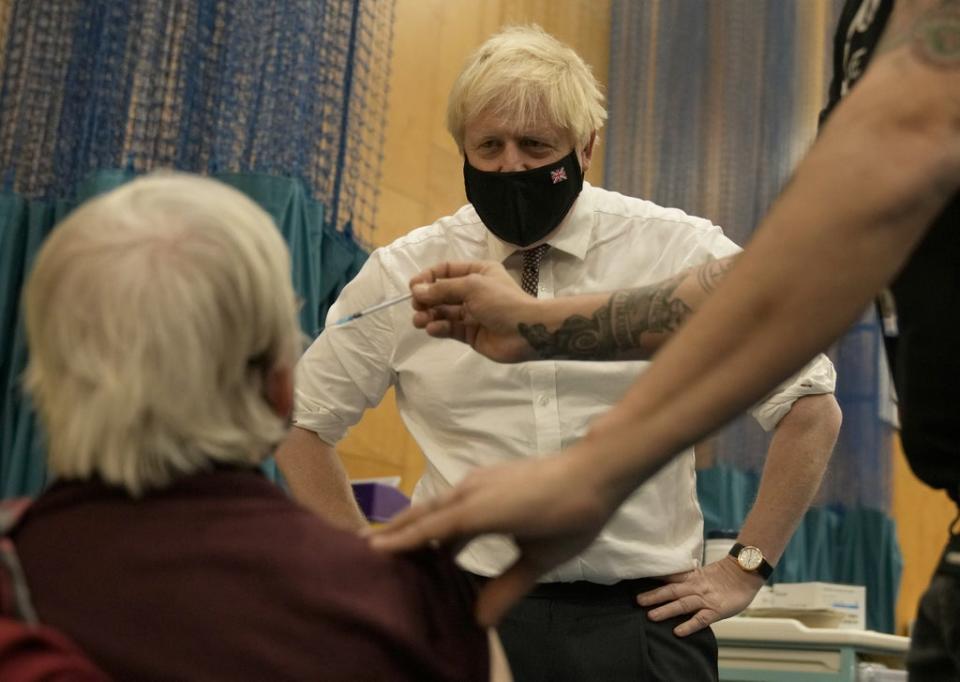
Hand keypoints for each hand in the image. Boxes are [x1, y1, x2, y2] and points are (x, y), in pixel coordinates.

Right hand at [368, 451, 616, 626]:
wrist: (595, 471)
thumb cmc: (571, 516)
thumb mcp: (540, 558)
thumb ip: (508, 587)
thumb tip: (478, 621)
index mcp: (479, 510)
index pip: (429, 529)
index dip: (399, 541)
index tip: (370, 553)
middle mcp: (471, 490)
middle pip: (424, 512)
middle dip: (395, 529)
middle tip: (364, 546)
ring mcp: (480, 480)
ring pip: (437, 504)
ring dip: (414, 521)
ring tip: (393, 541)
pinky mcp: (490, 478)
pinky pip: (452, 499)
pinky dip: (436, 516)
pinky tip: (439, 536)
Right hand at [408, 261, 538, 362]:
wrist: (526, 331)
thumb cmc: (502, 302)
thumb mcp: (472, 287)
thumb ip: (442, 289)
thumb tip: (416, 290)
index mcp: (478, 272)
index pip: (446, 271)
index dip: (428, 277)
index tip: (413, 287)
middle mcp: (474, 291)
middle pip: (442, 292)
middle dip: (427, 299)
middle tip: (416, 306)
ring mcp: (472, 313)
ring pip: (444, 312)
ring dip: (429, 315)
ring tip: (420, 320)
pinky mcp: (471, 333)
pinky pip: (450, 328)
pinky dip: (439, 328)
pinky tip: (433, 329)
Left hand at [636, 556, 764, 636]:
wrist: (745, 573)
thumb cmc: (724, 576)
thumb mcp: (702, 573)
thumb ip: (687, 577)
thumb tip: (668, 579)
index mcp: (691, 577)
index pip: (669, 577)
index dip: (654, 579)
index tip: (637, 581)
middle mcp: (695, 587)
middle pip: (671, 591)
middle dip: (654, 596)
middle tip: (637, 601)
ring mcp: (705, 599)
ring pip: (682, 604)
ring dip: (666, 610)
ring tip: (651, 616)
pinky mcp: (716, 610)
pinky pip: (700, 619)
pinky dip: (689, 625)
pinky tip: (678, 632)